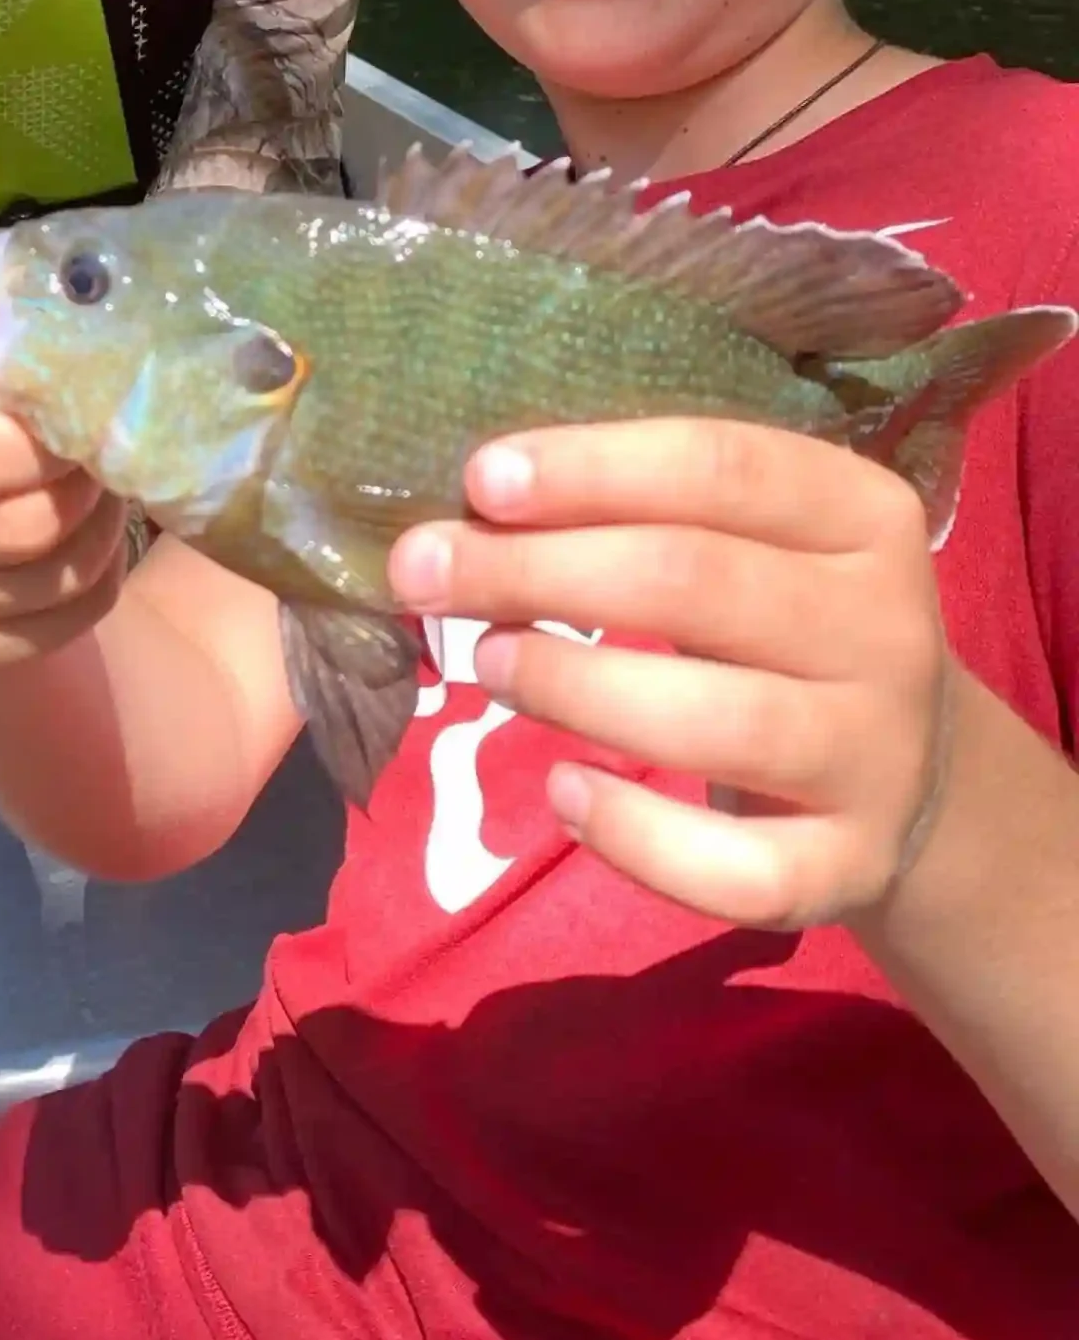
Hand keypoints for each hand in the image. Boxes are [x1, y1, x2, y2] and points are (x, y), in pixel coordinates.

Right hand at [0, 290, 130, 682]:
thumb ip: (27, 340)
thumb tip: (101, 393)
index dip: (43, 455)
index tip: (86, 427)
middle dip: (81, 500)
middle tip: (108, 465)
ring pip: (19, 593)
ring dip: (89, 548)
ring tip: (98, 500)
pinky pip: (16, 644)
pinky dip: (75, 603)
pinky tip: (81, 552)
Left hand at [387, 420, 954, 931]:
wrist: (913, 777)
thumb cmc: (780, 624)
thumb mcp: (747, 542)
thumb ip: (639, 513)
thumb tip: (470, 506)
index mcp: (862, 514)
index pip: (723, 468)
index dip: (592, 471)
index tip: (478, 480)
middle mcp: (886, 629)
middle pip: (697, 584)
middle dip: (539, 571)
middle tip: (426, 571)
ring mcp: (878, 756)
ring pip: (718, 721)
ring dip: (575, 687)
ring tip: (487, 663)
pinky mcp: (852, 866)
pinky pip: (739, 871)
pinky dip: (639, 838)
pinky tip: (564, 794)